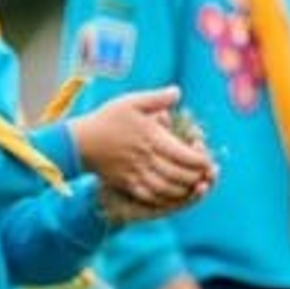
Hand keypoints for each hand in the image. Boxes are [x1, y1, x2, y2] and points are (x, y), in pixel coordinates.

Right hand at [69, 87, 216, 209]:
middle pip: (180, 175)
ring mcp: (137, 174)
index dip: (201, 160)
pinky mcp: (128, 183)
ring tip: (193, 184)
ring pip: (168, 189)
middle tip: (205, 173)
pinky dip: (165, 197)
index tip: (208, 158)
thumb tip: (178, 91)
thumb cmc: (107, 119)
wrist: (80, 142)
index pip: (186, 156)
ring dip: (184, 189)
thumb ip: (157, 98)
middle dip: (197, 176)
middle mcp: (147, 159)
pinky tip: (172, 193)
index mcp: (152, 139)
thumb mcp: (131, 101)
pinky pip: (151, 196)